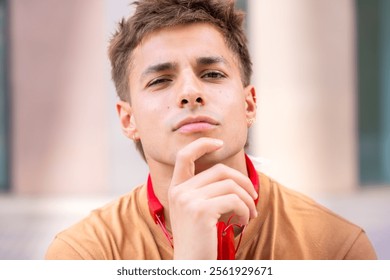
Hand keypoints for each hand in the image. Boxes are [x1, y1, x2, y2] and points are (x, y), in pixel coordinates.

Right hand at [168, 137, 257, 258]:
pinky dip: (246, 210)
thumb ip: (204, 192)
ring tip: (250, 214)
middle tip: (253, 198)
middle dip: (243, 182)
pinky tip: (243, 222)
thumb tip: (234, 179)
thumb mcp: (196, 212)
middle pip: (220, 171)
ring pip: (231, 185)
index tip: (219, 143)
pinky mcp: (201, 210)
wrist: (191, 266)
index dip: (202, 144)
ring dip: (248, 200)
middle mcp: (179, 191)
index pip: (183, 156)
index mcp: (176, 189)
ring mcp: (188, 200)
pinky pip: (235, 200)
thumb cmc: (198, 240)